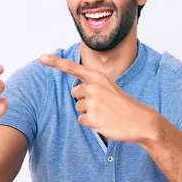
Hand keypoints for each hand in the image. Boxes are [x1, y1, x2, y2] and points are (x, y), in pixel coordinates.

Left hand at [39, 54, 158, 143]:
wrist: (140, 121)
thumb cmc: (124, 105)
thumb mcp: (109, 88)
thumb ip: (92, 86)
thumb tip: (75, 91)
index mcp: (98, 77)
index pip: (73, 68)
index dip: (55, 62)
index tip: (41, 57)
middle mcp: (93, 87)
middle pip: (75, 94)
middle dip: (85, 100)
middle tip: (103, 104)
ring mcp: (92, 103)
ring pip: (78, 108)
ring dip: (89, 112)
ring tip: (106, 113)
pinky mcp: (92, 118)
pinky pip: (81, 120)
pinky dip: (91, 123)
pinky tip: (104, 121)